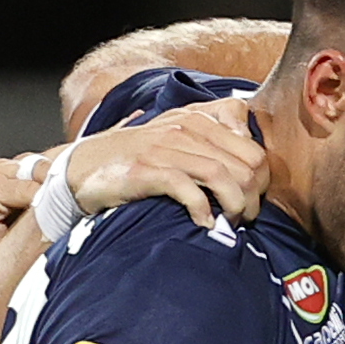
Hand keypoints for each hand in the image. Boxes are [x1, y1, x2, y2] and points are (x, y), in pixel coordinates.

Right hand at [65, 99, 264, 231]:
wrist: (82, 167)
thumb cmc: (133, 158)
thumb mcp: (173, 137)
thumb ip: (208, 137)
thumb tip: (246, 148)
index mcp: (197, 119)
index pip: (253, 147)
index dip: (262, 179)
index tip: (253, 200)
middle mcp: (184, 129)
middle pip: (244, 163)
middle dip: (253, 198)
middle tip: (244, 218)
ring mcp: (165, 148)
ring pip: (221, 175)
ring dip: (234, 206)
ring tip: (230, 223)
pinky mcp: (146, 170)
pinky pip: (188, 189)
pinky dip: (203, 210)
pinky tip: (204, 224)